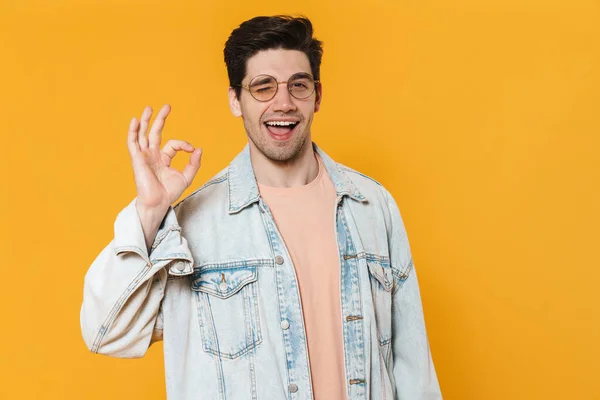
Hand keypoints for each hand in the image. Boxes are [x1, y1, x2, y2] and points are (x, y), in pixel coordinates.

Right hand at [127, 105, 201, 247]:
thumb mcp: (186, 177)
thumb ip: (194, 164)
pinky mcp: (137, 158)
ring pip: (143, 134)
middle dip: (161, 119)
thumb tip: (199, 149)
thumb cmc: (169, 193)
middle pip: (155, 132)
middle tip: (167, 106)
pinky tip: (134, 120)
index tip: (192, 150)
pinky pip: (132, 142)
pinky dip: (133, 131)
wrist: (158, 202)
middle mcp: (152, 155)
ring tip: (149, 107)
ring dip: (145, 120)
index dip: (184, 144)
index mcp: (163, 158)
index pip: (173, 144)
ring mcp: (144, 156)